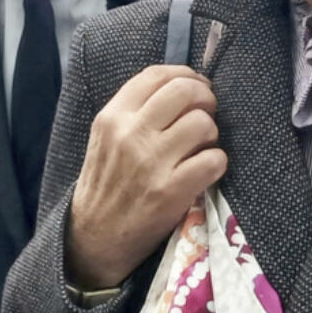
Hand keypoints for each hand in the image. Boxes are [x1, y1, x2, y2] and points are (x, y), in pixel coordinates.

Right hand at [65, 65, 226, 288]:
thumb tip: (182, 86)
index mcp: (112, 117)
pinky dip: (217, 162)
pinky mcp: (171, 191)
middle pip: (184, 91)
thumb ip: (135, 110)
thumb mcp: (105, 138)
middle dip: (206, 97)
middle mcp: (130, 134)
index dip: (185, 74)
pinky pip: (213, 160)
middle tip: (208, 111)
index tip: (196, 84)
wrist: (95, 238)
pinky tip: (206, 169)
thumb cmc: (105, 184)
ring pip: (203, 123)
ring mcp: (151, 162)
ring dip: (211, 133)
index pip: (156, 75)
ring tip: (202, 145)